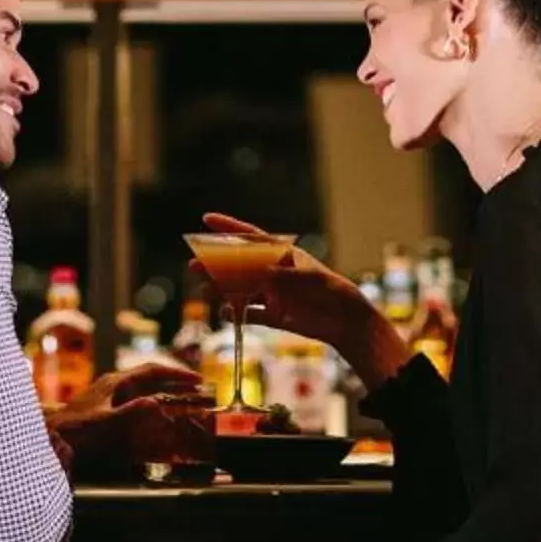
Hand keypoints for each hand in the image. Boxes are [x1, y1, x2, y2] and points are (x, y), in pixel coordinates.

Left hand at [60, 360, 207, 428]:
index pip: (151, 370)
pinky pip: (134, 398)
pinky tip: (155, 414)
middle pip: (149, 376)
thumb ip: (130, 414)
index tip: (197, 379)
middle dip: (173, 380)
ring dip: (163, 390)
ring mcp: (108, 394)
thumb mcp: (106, 424)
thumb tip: (157, 402)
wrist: (51, 437)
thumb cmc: (77, 431)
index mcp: (116, 382)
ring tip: (182, 398)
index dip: (175, 374)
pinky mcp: (104, 406)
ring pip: (142, 387)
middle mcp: (114, 384)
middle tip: (197, 389)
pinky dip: (150, 402)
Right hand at [197, 212, 407, 389]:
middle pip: (238, 265)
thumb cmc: (333, 292)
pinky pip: (250, 314)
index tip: (206, 219)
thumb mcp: (313, 279)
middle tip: (193, 265)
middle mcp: (272, 272)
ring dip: (221, 290)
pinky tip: (227, 313)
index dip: (228, 227)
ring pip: (239, 289)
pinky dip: (237, 314)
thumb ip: (287, 275)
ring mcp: (271, 294)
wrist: (346, 322)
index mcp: (281, 254)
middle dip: (215, 264)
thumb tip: (263, 272)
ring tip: (206, 292)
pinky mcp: (274, 316)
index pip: (251, 237)